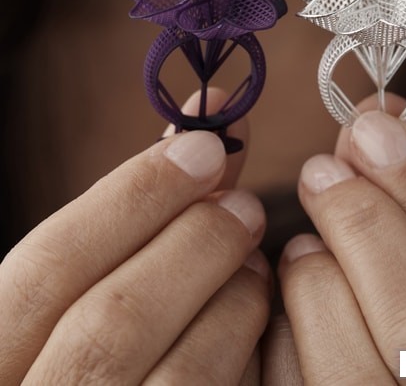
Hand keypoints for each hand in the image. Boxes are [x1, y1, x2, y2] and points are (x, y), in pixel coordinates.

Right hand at [0, 90, 269, 384]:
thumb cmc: (89, 340)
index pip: (51, 263)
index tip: (204, 143)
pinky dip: (245, 347)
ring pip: (180, 373)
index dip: (135, 193)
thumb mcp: (79, 285)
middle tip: (247, 203)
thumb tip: (200, 145)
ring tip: (253, 258)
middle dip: (196, 241)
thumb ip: (126, 224)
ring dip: (231, 295)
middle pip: (114, 319)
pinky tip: (254, 310)